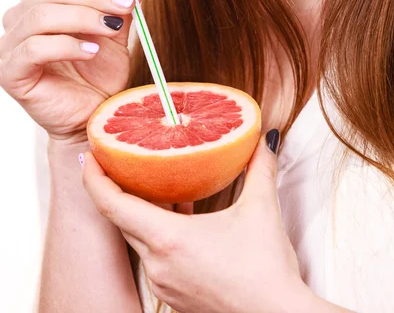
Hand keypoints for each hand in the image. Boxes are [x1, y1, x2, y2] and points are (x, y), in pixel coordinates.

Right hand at [0, 0, 148, 142]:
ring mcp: (11, 43)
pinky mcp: (10, 71)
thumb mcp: (118, 32)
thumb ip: (124, 3)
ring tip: (113, 28)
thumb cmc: (99, 74)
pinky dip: (67, 46)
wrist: (93, 117)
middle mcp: (22, 16)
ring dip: (84, 17)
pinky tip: (92, 52)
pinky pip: (34, 48)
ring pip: (42, 14)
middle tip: (127, 4)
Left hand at [82, 133, 312, 312]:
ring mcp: (163, 283)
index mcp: (168, 240)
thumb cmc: (265, 273)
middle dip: (117, 189)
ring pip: (138, 238)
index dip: (94, 178)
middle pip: (121, 219)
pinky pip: (153, 257)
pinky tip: (180, 219)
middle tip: (121, 161)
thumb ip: (260, 168)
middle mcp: (157, 263)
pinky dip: (157, 233)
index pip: (111, 205)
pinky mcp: (174, 295)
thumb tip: (265, 139)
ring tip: (154, 184)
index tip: (89, 157)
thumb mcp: (261, 210)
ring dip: (141, 212)